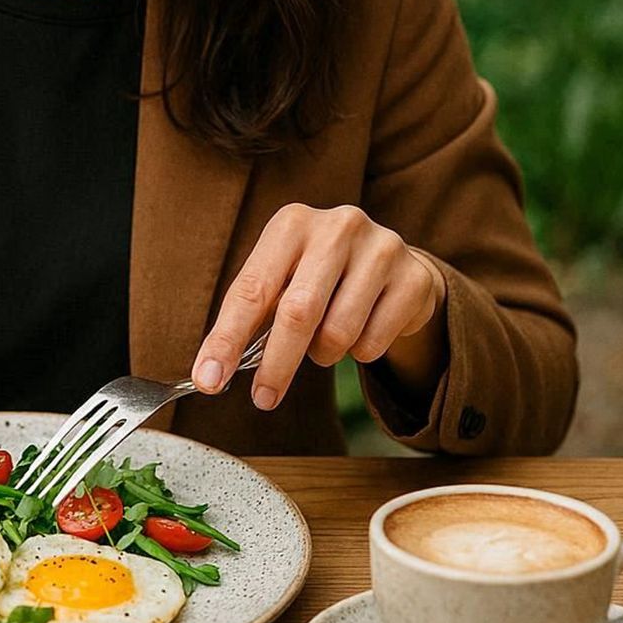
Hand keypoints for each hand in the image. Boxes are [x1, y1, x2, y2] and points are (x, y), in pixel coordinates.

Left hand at [190, 203, 444, 409]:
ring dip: (323, 354)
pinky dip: (358, 353)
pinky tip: (360, 331)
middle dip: (276, 364)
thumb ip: (251, 316)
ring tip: (323, 342)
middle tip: (263, 399)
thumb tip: (212, 372)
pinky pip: (373, 343)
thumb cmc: (318, 275)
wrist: (391, 263)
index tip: (209, 379)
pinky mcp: (414, 278)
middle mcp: (337, 226)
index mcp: (291, 223)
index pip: (251, 289)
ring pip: (338, 332)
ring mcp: (381, 248)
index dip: (227, 338)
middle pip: (298, 311)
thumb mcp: (282, 278)